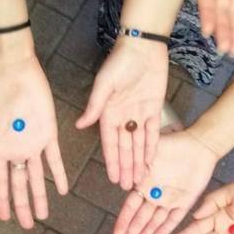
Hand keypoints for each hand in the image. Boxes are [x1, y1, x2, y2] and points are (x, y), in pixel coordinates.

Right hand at [0, 54, 66, 228]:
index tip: (2, 219)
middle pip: (20, 185)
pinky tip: (62, 190)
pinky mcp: (49, 133)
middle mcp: (17, 150)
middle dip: (23, 205)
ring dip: (40, 196)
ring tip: (43, 215)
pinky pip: (55, 158)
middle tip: (28, 226)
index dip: (2, 200)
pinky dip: (58, 174)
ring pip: (37, 177)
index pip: (0, 181)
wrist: (13, 69)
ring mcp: (33, 144)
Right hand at [76, 38, 168, 190]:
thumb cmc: (119, 63)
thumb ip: (94, 107)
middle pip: (125, 148)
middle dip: (126, 168)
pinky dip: (152, 147)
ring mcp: (138, 114)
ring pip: (139, 144)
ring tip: (139, 180)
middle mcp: (123, 117)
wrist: (143, 46)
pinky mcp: (153, 109)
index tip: (112, 177)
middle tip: (127, 187)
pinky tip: (152, 162)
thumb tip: (80, 126)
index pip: (110, 143)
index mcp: (108, 113)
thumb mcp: (104, 85)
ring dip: (139, 162)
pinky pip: (153, 133)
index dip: (112, 161)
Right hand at [113, 130, 219, 233]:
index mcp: (144, 184)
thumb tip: (124, 174)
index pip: (131, 207)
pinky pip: (175, 218)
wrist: (199, 145)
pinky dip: (166, 229)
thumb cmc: (173, 144)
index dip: (124, 221)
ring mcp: (170, 200)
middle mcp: (155, 195)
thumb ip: (137, 163)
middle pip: (141, 219)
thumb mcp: (150, 151)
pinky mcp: (185, 202)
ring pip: (155, 222)